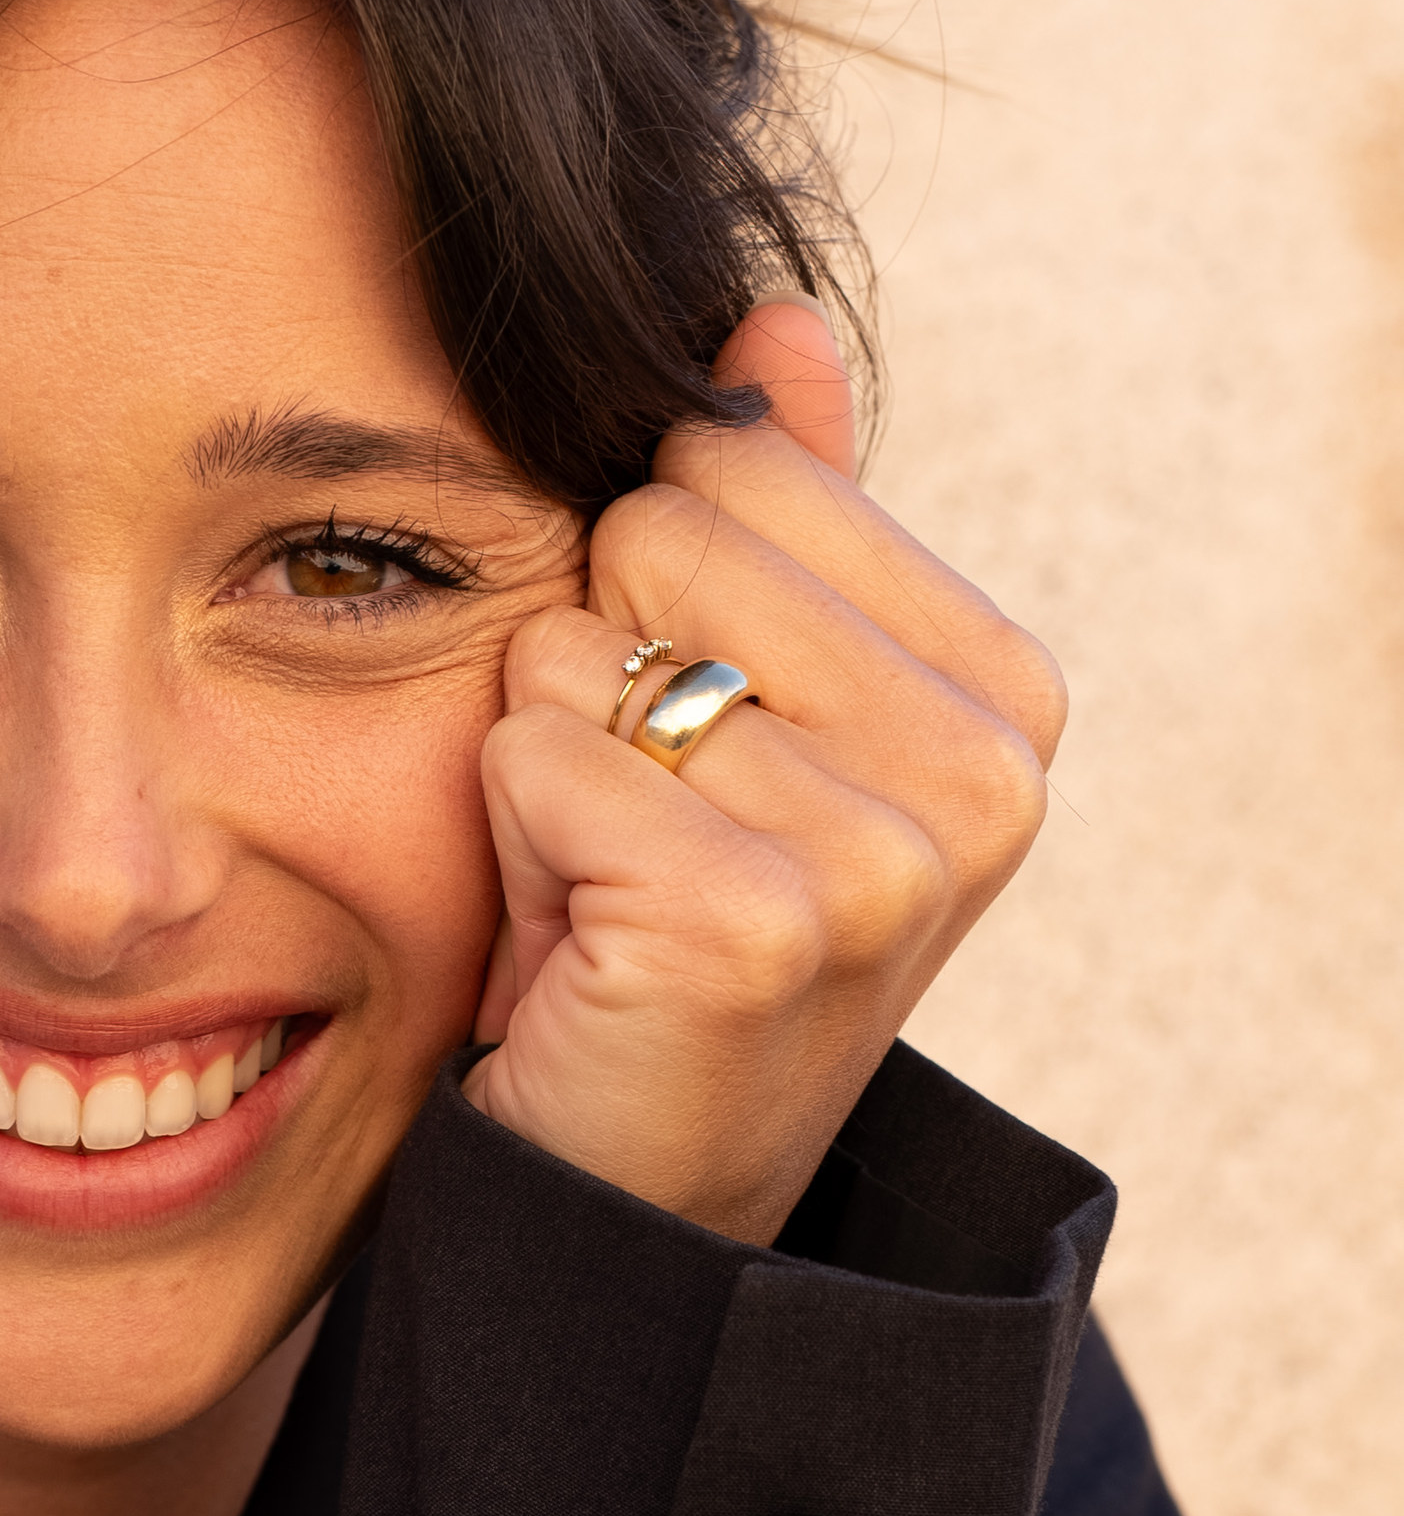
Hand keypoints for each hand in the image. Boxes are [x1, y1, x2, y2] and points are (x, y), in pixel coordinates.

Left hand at [468, 301, 1066, 1243]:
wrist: (635, 1205)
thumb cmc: (666, 943)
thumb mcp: (745, 717)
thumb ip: (782, 518)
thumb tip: (767, 311)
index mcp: (1001, 695)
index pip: (736, 461)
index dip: (654, 598)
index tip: (700, 762)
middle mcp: (981, 769)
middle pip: (653, 529)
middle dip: (596, 675)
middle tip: (638, 837)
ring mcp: (883, 854)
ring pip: (575, 648)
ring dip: (547, 779)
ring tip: (610, 899)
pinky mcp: (752, 922)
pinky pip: (531, 754)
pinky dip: (514, 851)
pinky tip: (579, 953)